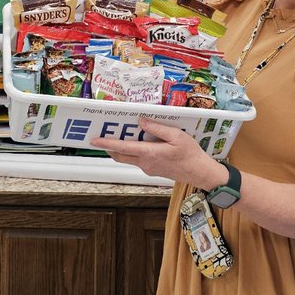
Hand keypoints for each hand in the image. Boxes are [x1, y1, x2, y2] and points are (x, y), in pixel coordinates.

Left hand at [91, 117, 225, 187]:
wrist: (200, 172)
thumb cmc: (191, 154)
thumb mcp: (176, 136)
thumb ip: (157, 128)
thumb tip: (141, 121)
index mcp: (149, 154)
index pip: (122, 148)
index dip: (106, 143)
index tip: (94, 140)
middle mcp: (145, 163)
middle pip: (120, 155)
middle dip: (109, 146)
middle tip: (102, 134)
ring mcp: (148, 168)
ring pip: (128, 158)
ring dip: (121, 148)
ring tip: (121, 133)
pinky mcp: (153, 169)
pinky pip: (138, 159)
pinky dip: (133, 151)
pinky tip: (140, 141)